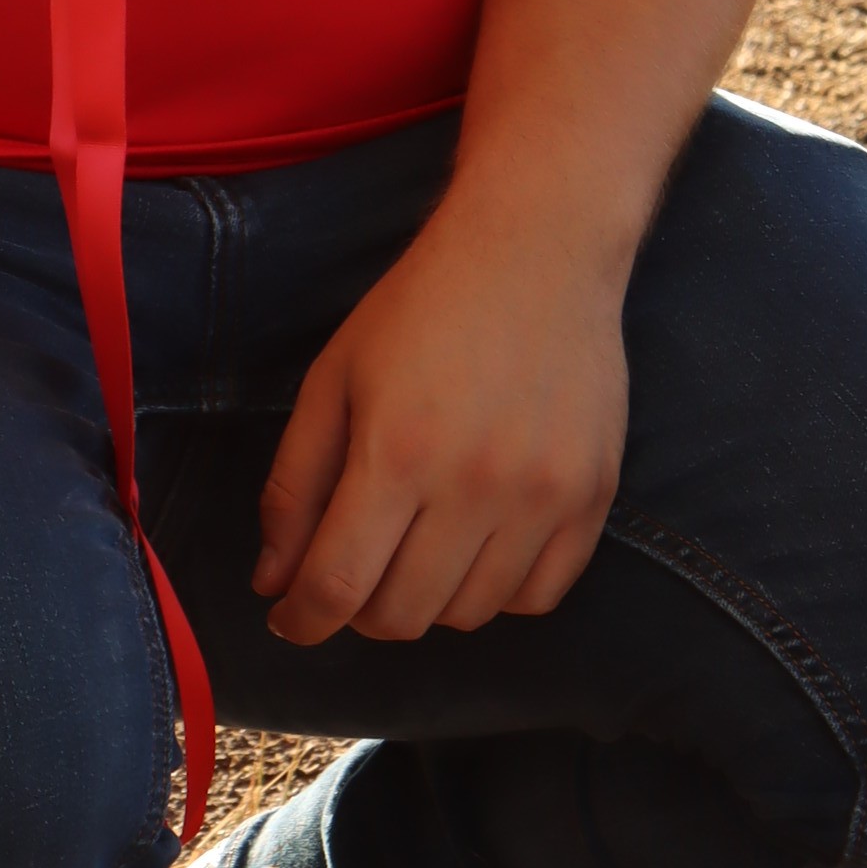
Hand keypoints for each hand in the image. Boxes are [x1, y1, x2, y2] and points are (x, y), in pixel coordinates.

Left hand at [250, 192, 630, 643]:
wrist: (537, 248)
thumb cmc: (421, 309)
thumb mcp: (333, 379)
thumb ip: (294, 486)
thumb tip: (273, 582)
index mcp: (397, 451)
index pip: (337, 587)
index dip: (300, 619)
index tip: (288, 618)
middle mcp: (475, 485)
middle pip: (401, 616)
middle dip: (358, 610)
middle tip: (352, 568)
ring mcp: (543, 496)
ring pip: (469, 616)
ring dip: (427, 600)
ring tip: (415, 544)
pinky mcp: (593, 496)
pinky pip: (538, 596)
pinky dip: (497, 591)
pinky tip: (476, 543)